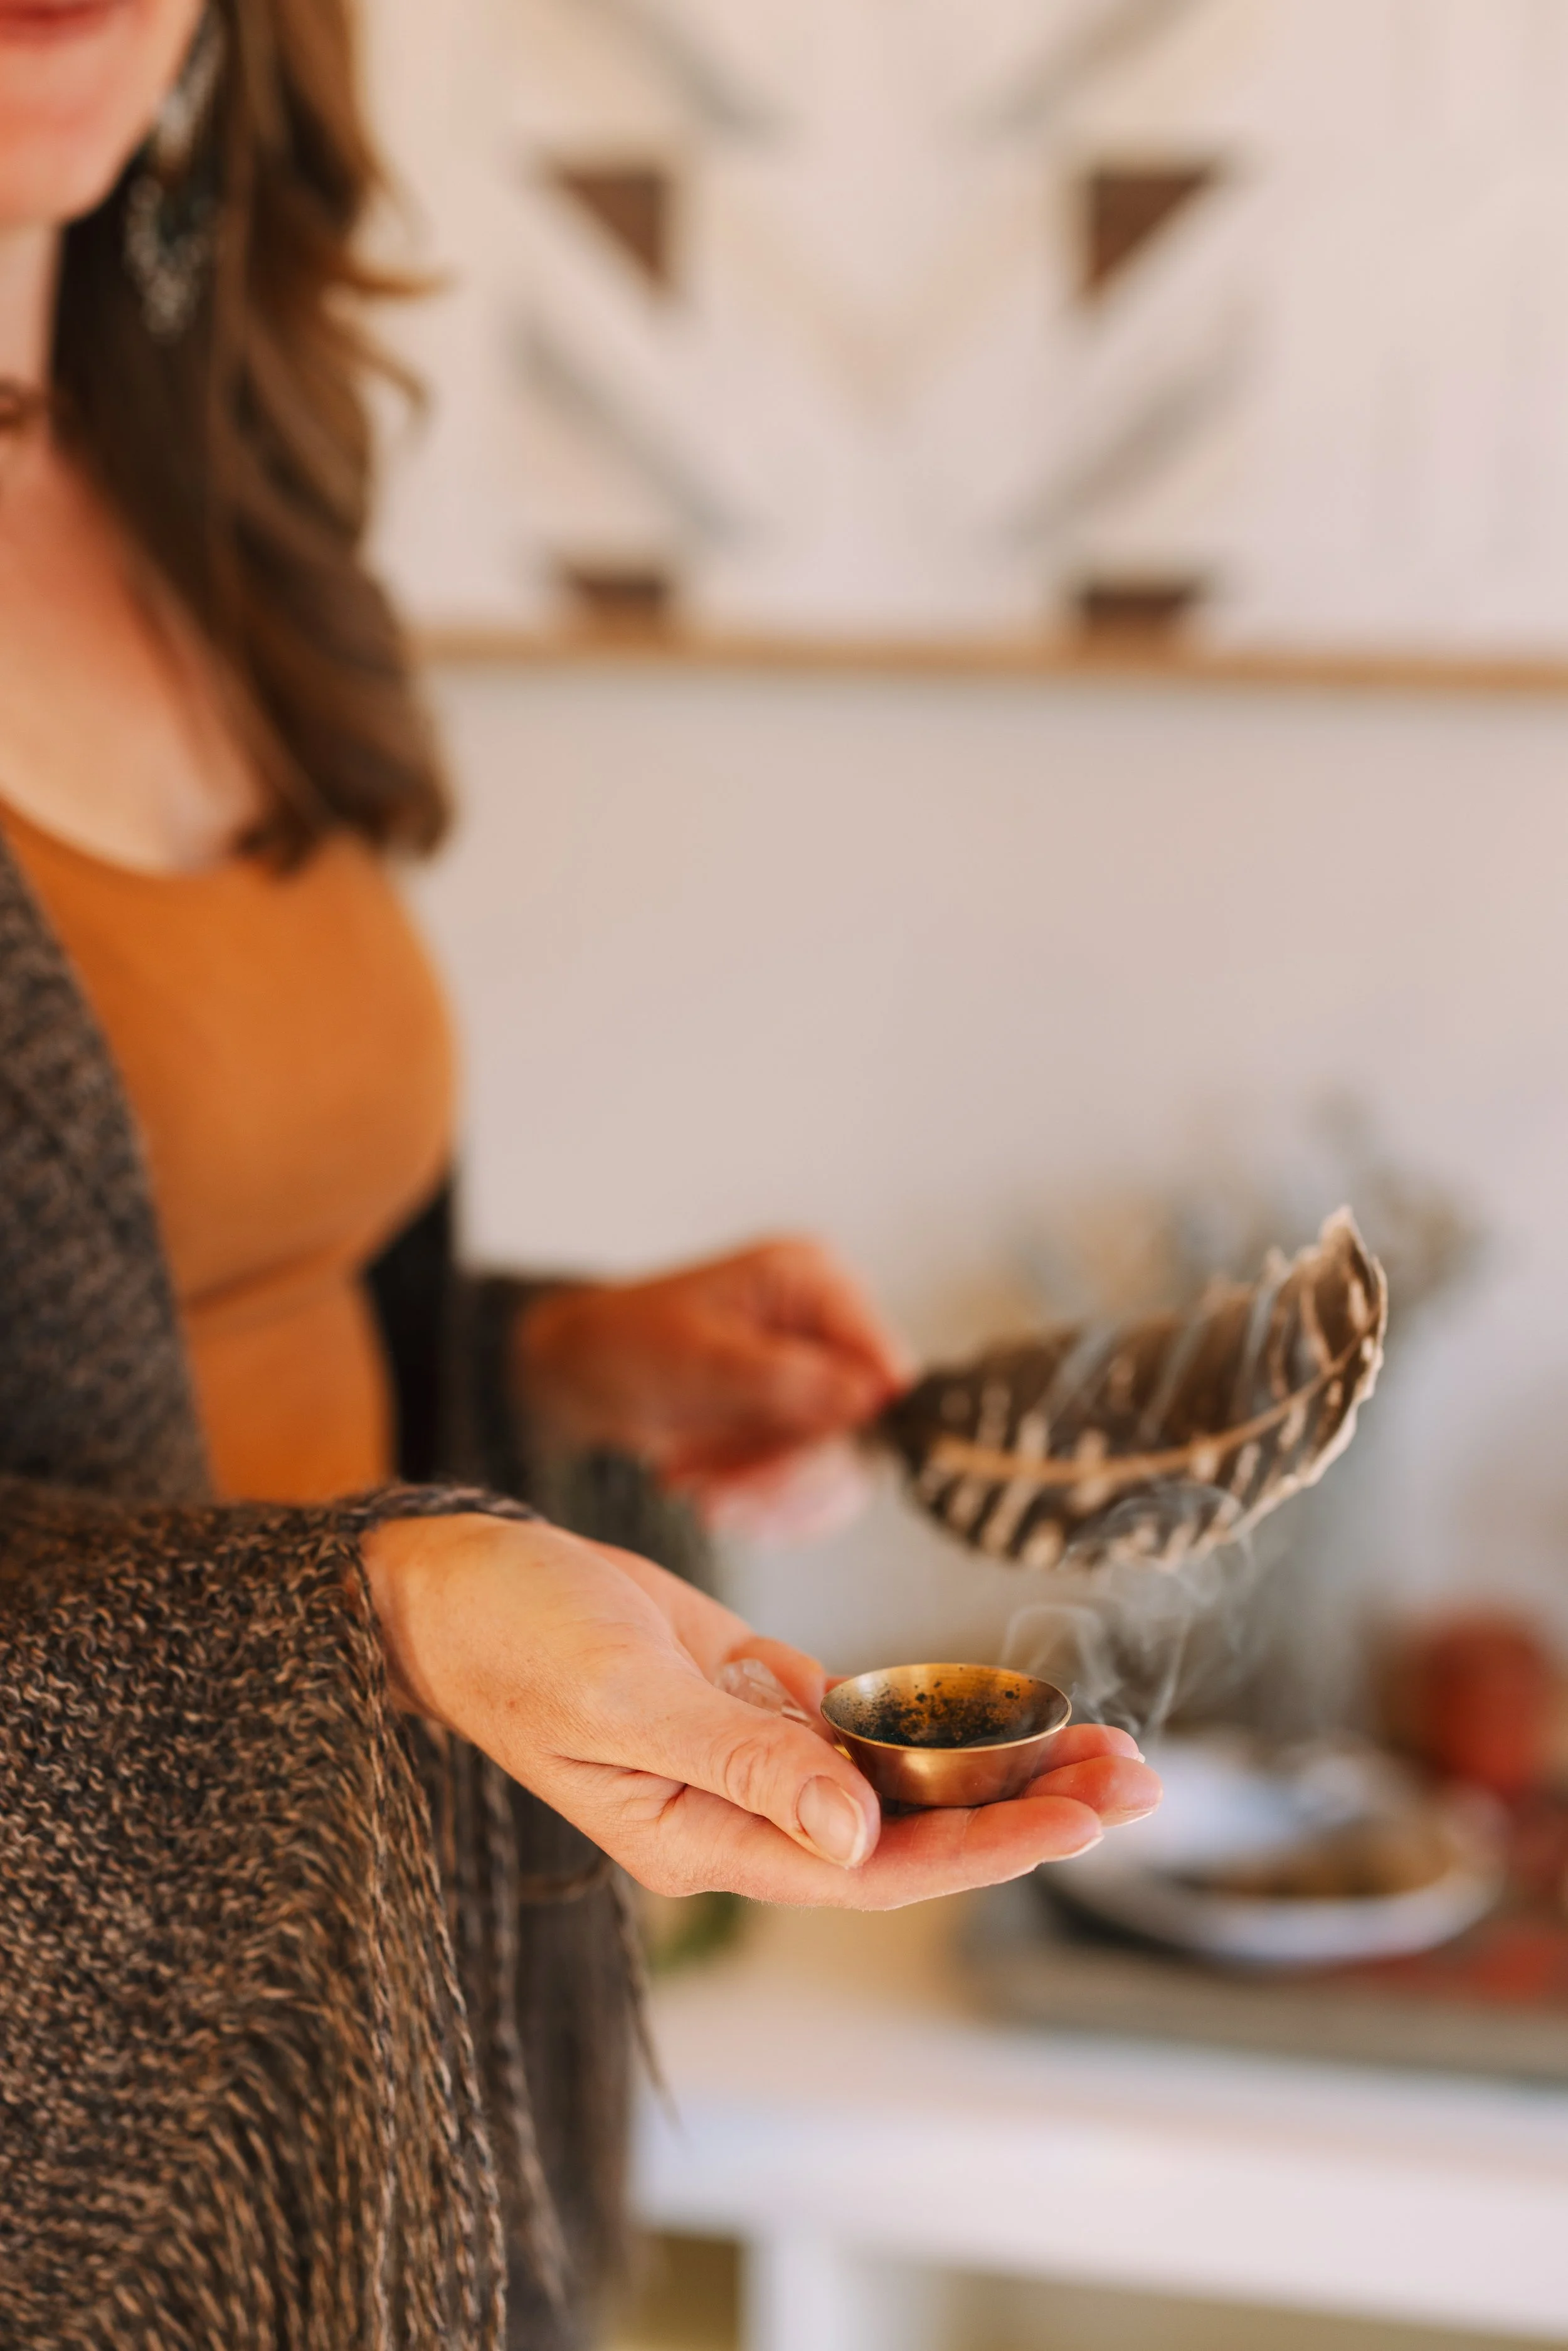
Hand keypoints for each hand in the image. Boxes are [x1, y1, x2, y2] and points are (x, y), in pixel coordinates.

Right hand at [361, 1512, 1160, 1907]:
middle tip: (1139, 1779)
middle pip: (911, 1831)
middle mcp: (745, 1813)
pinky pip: (867, 1721)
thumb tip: (855, 1833)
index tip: (1080, 1816)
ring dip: (998, 1761)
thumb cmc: (516, 1642)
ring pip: (902, 1776)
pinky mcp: (754, 1696)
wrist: (458, 1583)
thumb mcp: (625, 1699)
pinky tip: (1005, 1711)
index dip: (984, 1845)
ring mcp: (753, 1756)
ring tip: (1107, 1745)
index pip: (876, 1868)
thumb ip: (741, 1763)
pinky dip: (937, 1713)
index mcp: (708, 1839)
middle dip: (1024, 1808)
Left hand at [515, 1238, 912, 1540]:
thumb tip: (871, 1399)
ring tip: (698, 1493)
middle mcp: (829, 1333)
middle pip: (864, 1428)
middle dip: (787, 1474)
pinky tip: (714, 1500)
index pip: (881, 1359)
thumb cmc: (626, 1341)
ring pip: (839, 1472)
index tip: (802, 1463)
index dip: (858, 1421)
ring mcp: (819, 1387)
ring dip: (767, 1497)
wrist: (582, 1375)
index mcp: (814, 1283)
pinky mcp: (800, 1433)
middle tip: (717, 1498)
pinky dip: (763, 1508)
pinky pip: (812, 1494)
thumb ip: (787, 1379)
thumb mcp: (700, 1356)